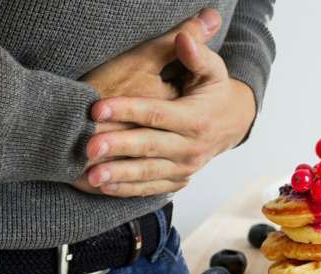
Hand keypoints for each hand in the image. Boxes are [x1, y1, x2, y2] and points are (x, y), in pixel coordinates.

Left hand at [72, 9, 222, 193]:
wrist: (233, 124)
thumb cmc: (214, 92)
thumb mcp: (213, 71)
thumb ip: (197, 55)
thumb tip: (183, 36)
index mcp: (196, 119)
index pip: (157, 114)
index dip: (127, 110)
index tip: (97, 108)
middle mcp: (191, 147)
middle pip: (149, 147)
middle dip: (117, 147)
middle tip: (88, 147)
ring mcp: (184, 168)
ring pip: (147, 173)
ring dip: (118, 175)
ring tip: (91, 175)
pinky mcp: (178, 180)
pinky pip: (151, 188)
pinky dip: (127, 190)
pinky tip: (104, 187)